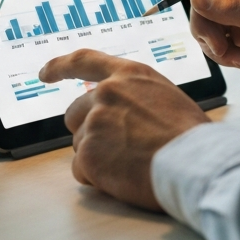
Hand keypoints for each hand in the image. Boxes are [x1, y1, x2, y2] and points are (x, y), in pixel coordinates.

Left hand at [38, 49, 207, 210]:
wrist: (194, 163)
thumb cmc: (190, 135)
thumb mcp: (165, 96)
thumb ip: (135, 97)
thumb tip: (123, 112)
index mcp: (129, 74)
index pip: (84, 60)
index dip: (59, 66)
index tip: (44, 73)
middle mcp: (107, 92)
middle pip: (76, 113)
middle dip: (90, 131)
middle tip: (118, 148)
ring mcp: (94, 122)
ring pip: (80, 144)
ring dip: (98, 157)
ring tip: (131, 163)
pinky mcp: (88, 153)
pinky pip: (81, 170)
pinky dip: (98, 178)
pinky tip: (124, 177)